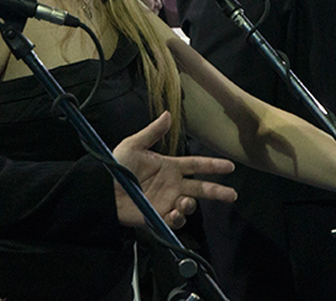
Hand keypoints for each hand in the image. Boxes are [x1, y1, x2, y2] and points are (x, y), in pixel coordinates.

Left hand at [111, 112, 236, 227]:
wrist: (102, 190)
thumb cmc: (116, 166)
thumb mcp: (133, 145)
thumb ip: (153, 132)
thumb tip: (168, 114)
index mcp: (169, 166)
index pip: (197, 165)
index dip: (214, 165)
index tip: (230, 166)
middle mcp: (172, 184)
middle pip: (201, 188)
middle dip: (218, 192)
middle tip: (232, 195)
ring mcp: (166, 201)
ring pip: (189, 205)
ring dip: (190, 205)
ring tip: (184, 203)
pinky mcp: (158, 216)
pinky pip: (175, 220)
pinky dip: (178, 218)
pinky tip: (173, 213)